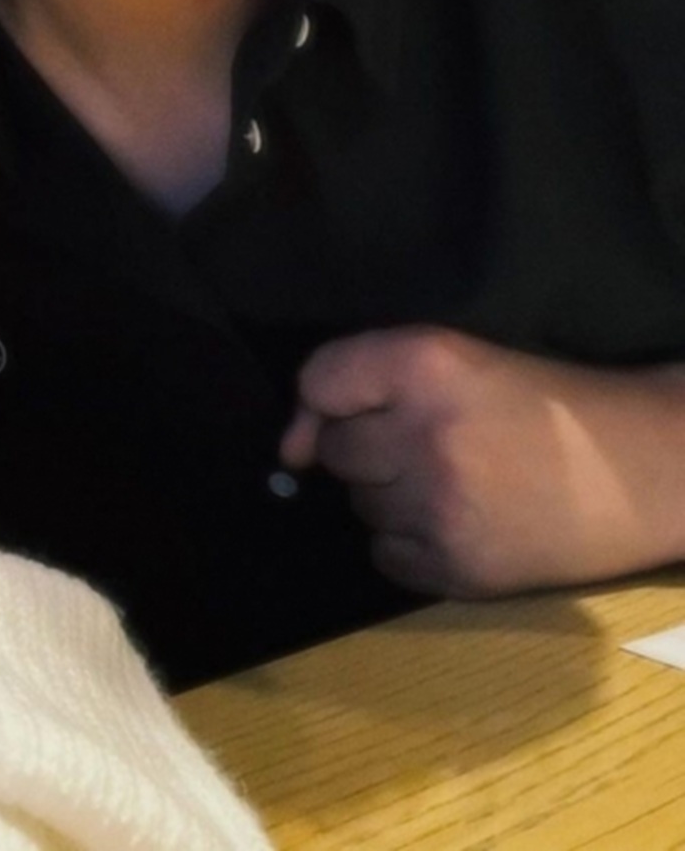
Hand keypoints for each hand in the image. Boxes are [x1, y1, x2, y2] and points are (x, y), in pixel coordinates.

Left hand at [279, 326, 684, 597]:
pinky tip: (456, 522)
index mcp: (426, 364)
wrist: (639, 471)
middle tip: (427, 444)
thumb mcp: (458, 358)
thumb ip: (363, 380)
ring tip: (451, 481)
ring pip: (359, 505)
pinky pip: (384, 556)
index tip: (351, 410)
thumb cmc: (542, 404)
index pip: (319, 381)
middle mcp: (424, 434)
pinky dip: (407, 543)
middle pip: (338, 451)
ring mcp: (439, 508)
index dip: (325, 399)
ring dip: (388, 494)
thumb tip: (289, 454)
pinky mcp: (457, 569)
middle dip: (369, 448)